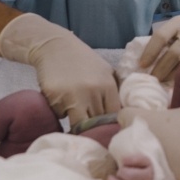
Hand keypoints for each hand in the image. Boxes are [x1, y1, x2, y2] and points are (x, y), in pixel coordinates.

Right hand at [0, 13, 120, 125]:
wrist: (56, 47)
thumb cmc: (84, 61)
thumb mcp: (106, 72)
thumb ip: (115, 90)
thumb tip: (124, 112)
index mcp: (108, 86)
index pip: (113, 115)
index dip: (110, 124)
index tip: (107, 129)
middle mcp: (92, 92)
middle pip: (97, 122)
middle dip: (94, 128)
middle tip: (92, 132)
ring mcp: (72, 96)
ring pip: (78, 124)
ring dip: (78, 125)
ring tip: (77, 122)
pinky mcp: (54, 99)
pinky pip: (61, 115)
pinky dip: (62, 113)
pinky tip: (62, 102)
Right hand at [105, 154, 153, 179]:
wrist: (138, 163)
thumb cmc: (127, 178)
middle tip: (113, 178)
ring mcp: (148, 175)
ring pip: (128, 174)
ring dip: (120, 171)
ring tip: (121, 170)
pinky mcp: (148, 162)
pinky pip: (134, 160)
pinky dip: (126, 160)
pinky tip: (124, 160)